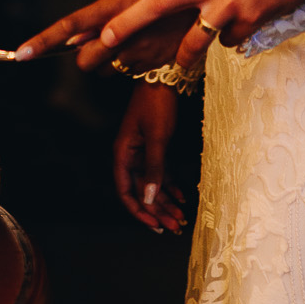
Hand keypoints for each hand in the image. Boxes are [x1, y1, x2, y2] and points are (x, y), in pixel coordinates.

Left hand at [17, 0, 190, 71]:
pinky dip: (134, 64)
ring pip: (107, 70)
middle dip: (87, 57)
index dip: (43, 40)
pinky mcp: (157, 63)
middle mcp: (124, 28)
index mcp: (114, 3)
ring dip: (112, 61)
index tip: (21, 53)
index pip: (70, 25)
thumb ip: (105, 13)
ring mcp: (141, 49)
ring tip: (135, 38)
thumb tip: (75, 38)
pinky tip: (151, 45)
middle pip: (85, 60)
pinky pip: (131, 73)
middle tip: (105, 40)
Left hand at [100, 0, 304, 69]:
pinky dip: (231, 38)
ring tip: (177, 63)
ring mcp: (227, 5)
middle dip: (126, 25)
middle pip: (155, 6)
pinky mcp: (249, 23)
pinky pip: (229, 39)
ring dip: (183, 55)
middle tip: (104, 40)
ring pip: (192, 41)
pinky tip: (241, 29)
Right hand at [113, 84, 183, 233]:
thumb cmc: (156, 103)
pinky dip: (170, 186)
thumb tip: (148, 197)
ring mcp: (142, 151)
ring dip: (165, 201)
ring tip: (180, 218)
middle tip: (174, 227)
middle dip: (157, 210)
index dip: (138, 210)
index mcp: (123, 153)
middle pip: (140, 190)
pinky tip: (181, 197)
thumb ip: (153, 168)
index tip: (154, 224)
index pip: (124, 191)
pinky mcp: (155, 146)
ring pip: (152, 184)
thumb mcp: (157, 137)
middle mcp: (130, 155)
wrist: (164, 76)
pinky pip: (160, 172)